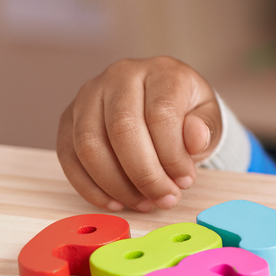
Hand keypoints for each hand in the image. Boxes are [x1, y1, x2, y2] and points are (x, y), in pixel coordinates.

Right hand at [56, 57, 221, 212]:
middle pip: (122, 130)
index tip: (185, 181)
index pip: (161, 115)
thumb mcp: (208, 116)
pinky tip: (115, 202)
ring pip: (90, 145)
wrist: (162, 102)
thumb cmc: (187, 111)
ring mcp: (88, 95)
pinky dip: (90, 186)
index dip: (173, 155)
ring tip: (143, 203)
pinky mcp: (68, 118)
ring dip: (116, 184)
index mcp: (160, 71)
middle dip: (145, 175)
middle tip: (165, 199)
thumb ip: (205, 128)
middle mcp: (120, 75)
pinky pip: (69, 156)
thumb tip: (195, 139)